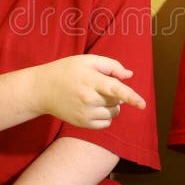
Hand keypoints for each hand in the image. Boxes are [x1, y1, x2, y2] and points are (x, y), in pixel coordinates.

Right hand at [31, 54, 145, 128]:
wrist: (42, 89)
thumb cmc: (67, 71)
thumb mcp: (87, 60)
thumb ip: (110, 65)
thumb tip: (129, 75)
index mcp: (90, 80)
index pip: (115, 89)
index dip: (131, 96)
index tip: (143, 104)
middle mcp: (88, 99)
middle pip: (117, 99)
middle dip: (114, 92)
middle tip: (98, 84)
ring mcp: (85, 114)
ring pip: (114, 112)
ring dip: (111, 104)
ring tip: (94, 95)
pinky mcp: (82, 124)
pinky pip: (106, 123)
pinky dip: (105, 116)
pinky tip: (93, 106)